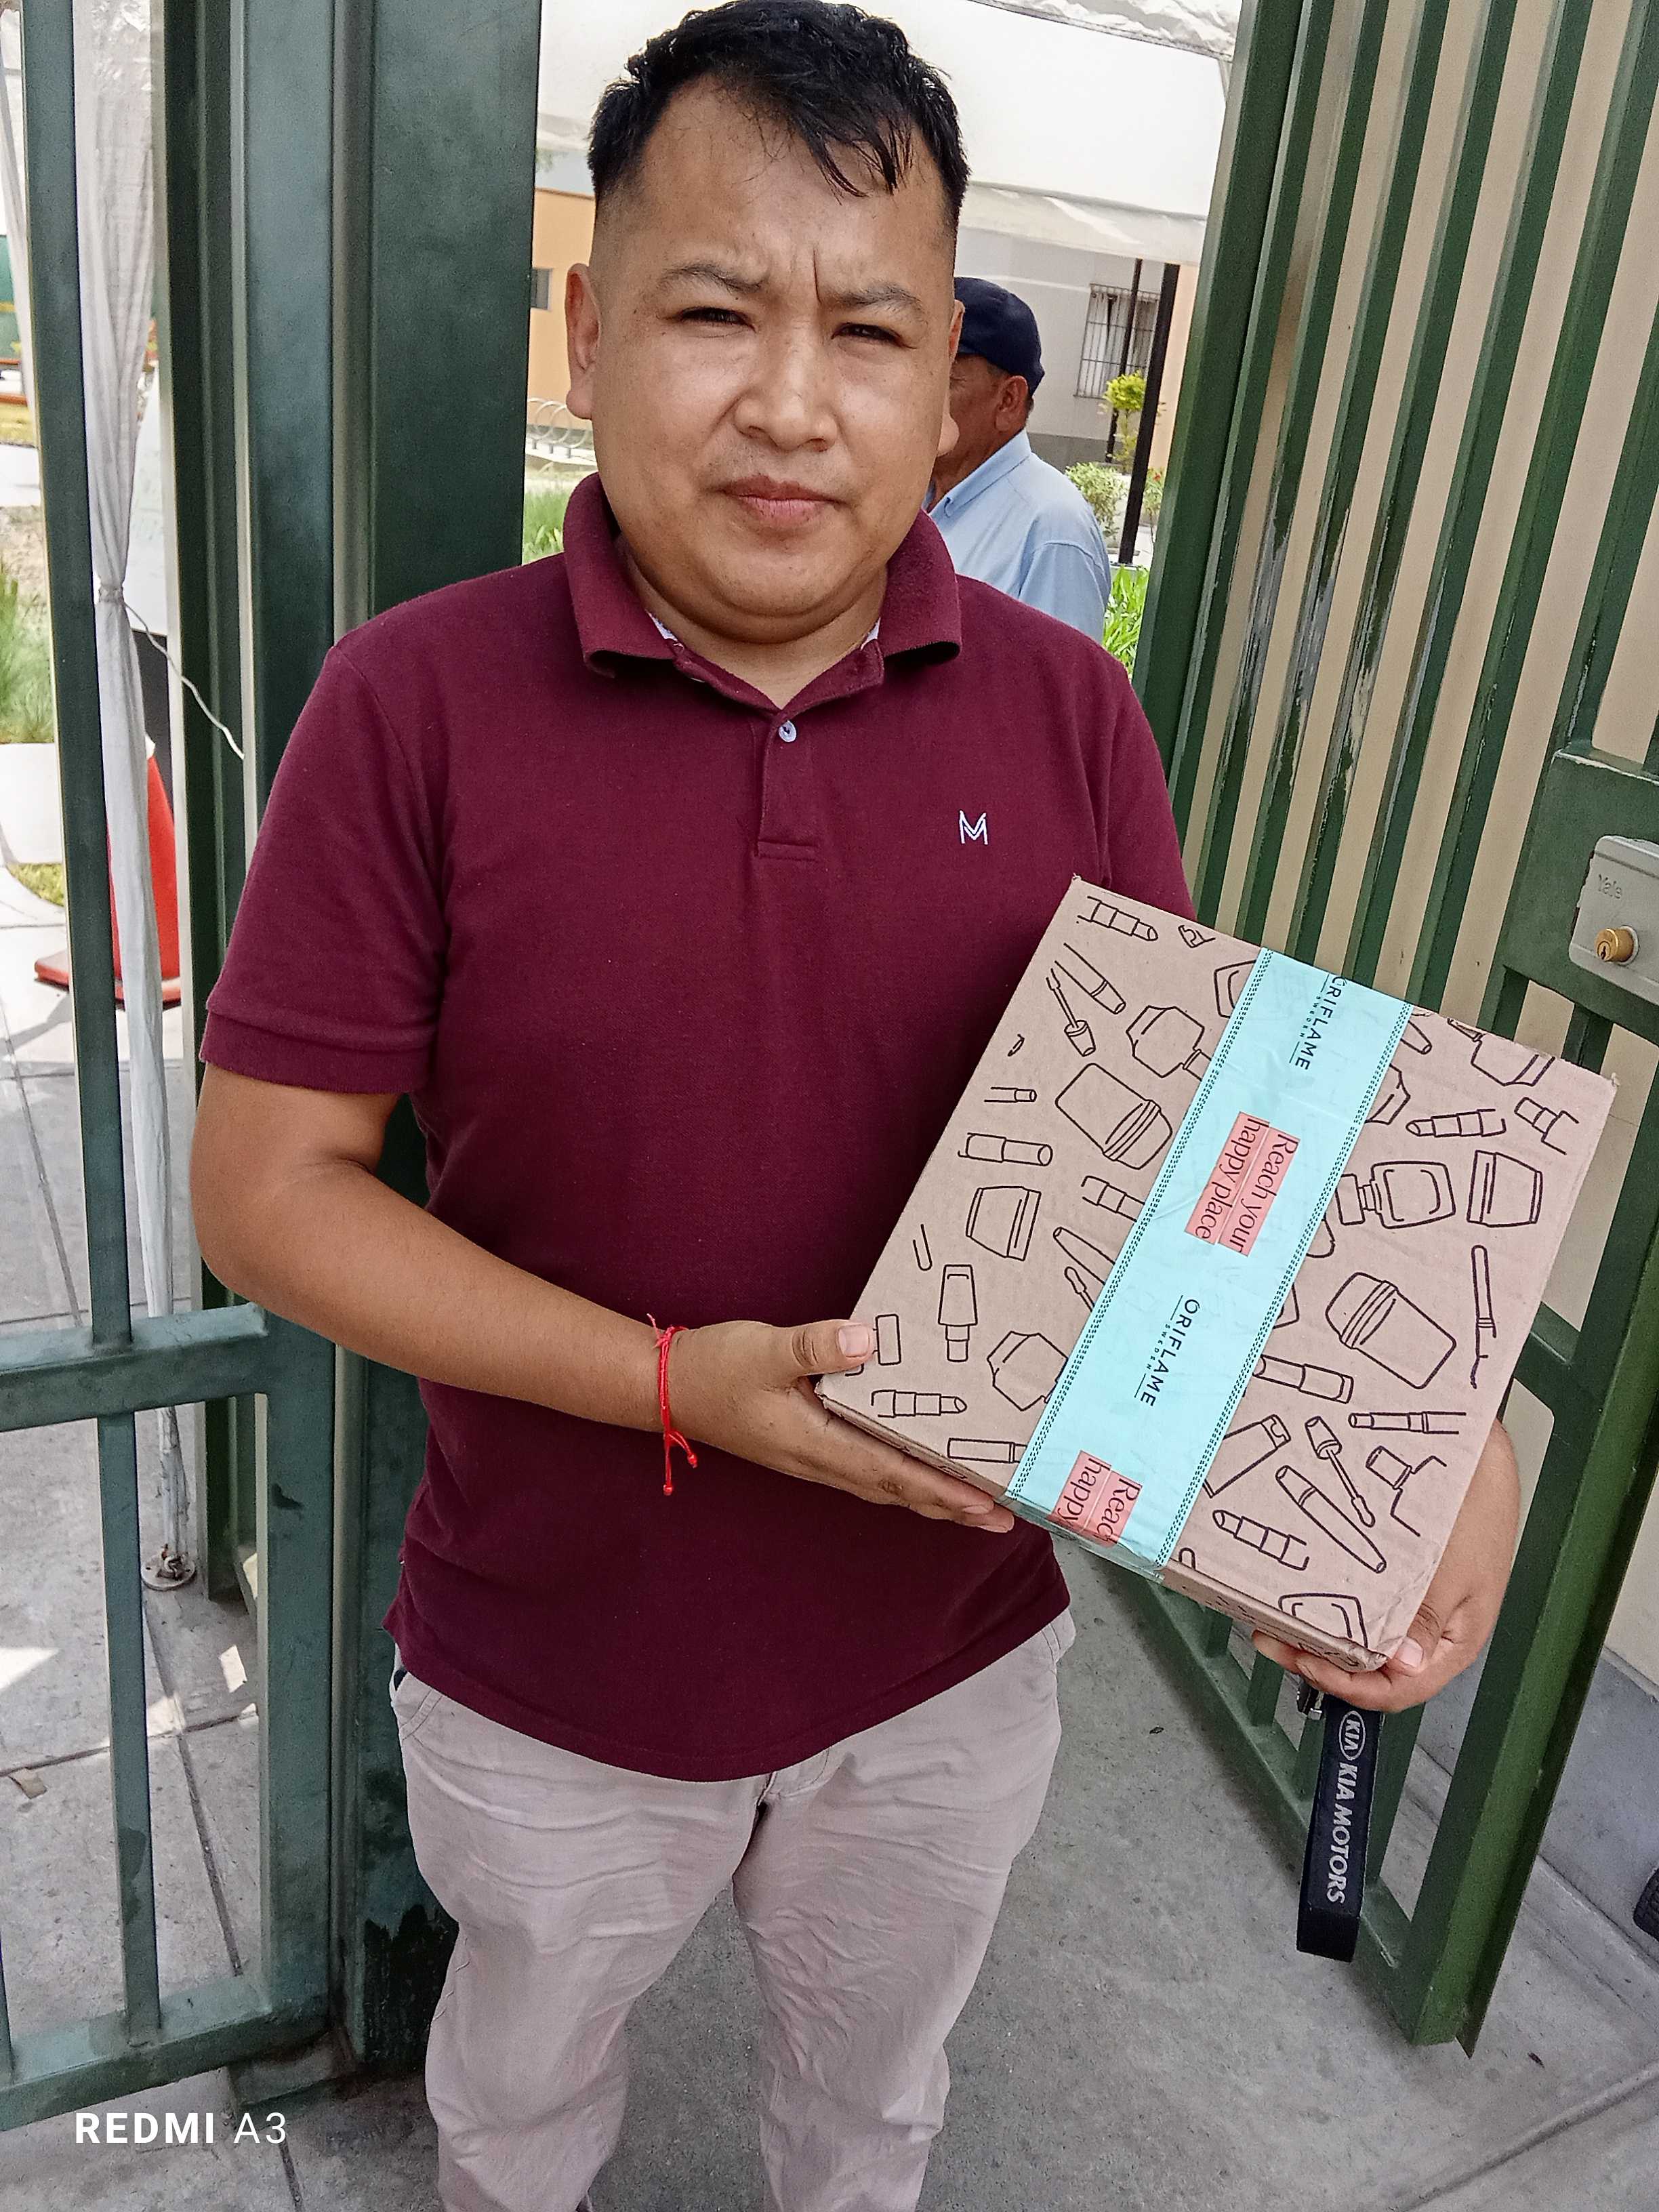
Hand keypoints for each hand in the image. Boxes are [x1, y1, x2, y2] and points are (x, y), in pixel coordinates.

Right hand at [668, 1318, 1016, 1533]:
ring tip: (977, 1508)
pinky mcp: (808, 1447)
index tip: (984, 1501)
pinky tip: (918, 1475)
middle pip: (897, 1492)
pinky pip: (868, 1474)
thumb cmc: (715, 1368)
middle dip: (952, 1506)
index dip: (940, 1488)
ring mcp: (813, 1458)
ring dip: (932, 1499)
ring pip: (884, 1487)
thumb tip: (868, 1342)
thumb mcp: (763, 1350)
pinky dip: (903, 1481)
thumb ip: (814, 1347)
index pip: (891, 1472)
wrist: (667, 1388)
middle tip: (1004, 1517)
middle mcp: (819, 1460)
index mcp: (815, 1442)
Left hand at [1251, 1418, 1520, 1711]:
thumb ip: (1426, 1620)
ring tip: (1276, 1620)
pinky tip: (1305, 1594)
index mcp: (1453, 1640)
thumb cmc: (1473, 1506)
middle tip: (1272, 1640)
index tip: (1306, 1661)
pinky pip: (1365, 1603)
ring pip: (1366, 1637)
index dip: (1351, 1687)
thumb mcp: (1454, 1569)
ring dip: (1323, 1635)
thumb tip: (1403, 1667)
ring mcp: (1417, 1603)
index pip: (1401, 1690)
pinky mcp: (1403, 1577)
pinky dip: (1333, 1604)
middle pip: (1375, 1668)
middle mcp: (1433, 1630)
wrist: (1476, 1447)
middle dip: (1323, 1662)